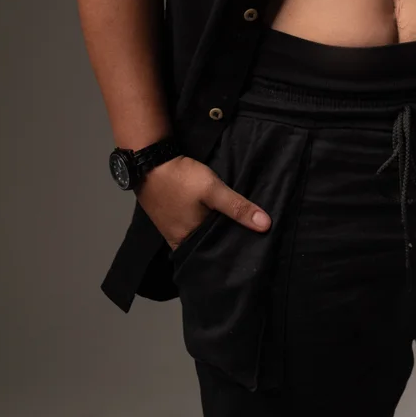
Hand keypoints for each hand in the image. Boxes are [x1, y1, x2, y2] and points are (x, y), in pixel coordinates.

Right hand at [135, 154, 271, 249]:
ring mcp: (173, 230)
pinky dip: (204, 222)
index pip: (218, 254)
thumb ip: (238, 207)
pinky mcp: (170, 218)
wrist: (150, 162)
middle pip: (209, 246)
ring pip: (200, 235)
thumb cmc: (180, 179)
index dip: (235, 250)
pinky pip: (192, 226)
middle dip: (226, 241)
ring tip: (238, 227)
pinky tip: (216, 216)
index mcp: (189, 242)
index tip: (255, 249)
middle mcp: (180, 242)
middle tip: (251, 238)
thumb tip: (266, 225)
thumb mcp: (213, 191)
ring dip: (215, 230)